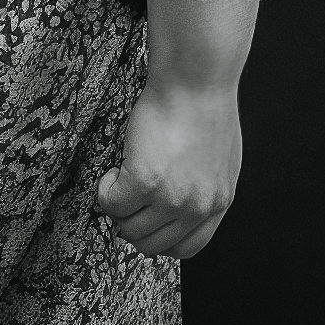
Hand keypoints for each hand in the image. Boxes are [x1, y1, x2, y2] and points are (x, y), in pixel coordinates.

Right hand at [97, 75, 241, 260]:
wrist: (196, 76)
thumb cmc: (204, 104)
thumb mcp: (219, 158)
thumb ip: (204, 187)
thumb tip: (182, 205)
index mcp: (218, 202)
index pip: (187, 248)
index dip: (161, 238)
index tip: (147, 220)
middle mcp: (197, 206)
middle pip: (152, 244)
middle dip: (134, 222)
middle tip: (129, 193)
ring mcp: (171, 198)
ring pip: (129, 228)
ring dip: (120, 205)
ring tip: (123, 175)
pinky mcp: (145, 182)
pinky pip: (111, 203)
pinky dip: (106, 189)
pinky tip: (115, 167)